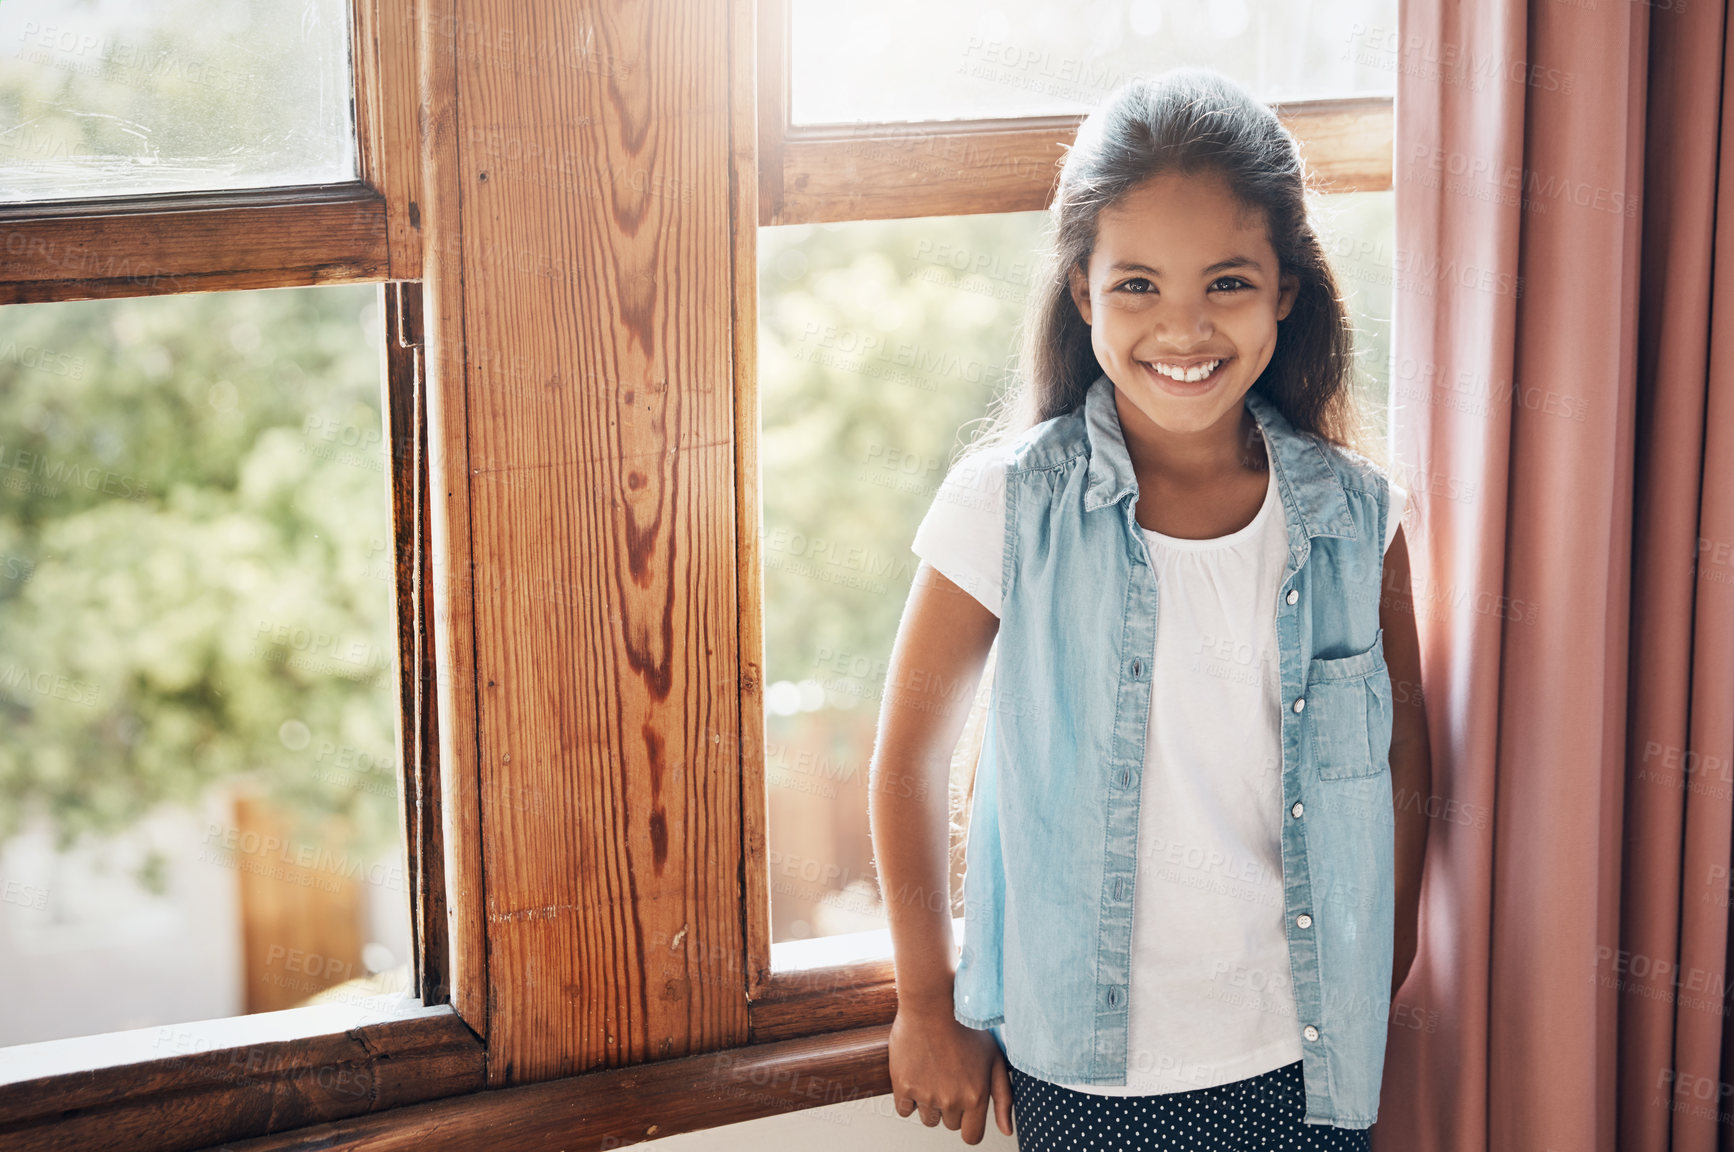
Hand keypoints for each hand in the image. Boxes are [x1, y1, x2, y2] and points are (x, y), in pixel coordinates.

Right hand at [888, 1003, 1014, 1144]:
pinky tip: (917, 1076)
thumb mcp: (995, 1059)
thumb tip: (1006, 1129)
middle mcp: (951, 1100)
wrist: (933, 1003)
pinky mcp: (902, 1086)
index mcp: (975, 1097)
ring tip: (934, 1073)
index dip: (970, 1124)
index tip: (966, 1110)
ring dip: (930, 1103)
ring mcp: (925, 1094)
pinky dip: (909, 1098)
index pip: (971, 1136)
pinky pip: (904, 1110)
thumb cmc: (966, 1027)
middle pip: (950, 1124)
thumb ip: (1004, 1097)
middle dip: (951, 1107)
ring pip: (928, 1118)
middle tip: (950, 1077)